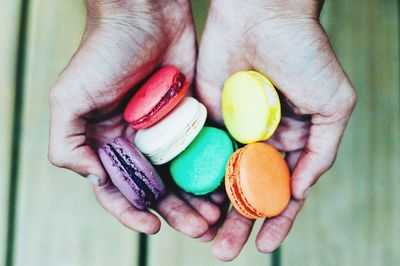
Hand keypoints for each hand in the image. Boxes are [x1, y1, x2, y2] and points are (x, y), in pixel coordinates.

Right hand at [48, 0, 220, 237]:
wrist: (146, 14)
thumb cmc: (102, 52)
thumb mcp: (69, 97)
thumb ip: (67, 142)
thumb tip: (92, 178)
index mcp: (106, 143)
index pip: (118, 189)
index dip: (132, 211)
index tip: (152, 226)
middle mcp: (136, 143)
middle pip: (156, 189)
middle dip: (176, 211)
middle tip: (199, 227)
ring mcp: (165, 132)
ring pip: (182, 177)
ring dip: (196, 199)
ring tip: (215, 215)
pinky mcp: (190, 119)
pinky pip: (202, 152)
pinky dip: (211, 172)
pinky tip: (224, 185)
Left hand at [196, 0, 355, 259]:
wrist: (262, 16)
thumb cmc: (305, 54)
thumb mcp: (333, 104)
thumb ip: (321, 150)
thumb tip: (300, 189)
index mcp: (291, 141)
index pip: (282, 190)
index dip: (276, 220)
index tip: (265, 245)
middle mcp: (260, 141)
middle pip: (248, 191)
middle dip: (239, 222)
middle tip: (226, 250)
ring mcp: (232, 131)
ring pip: (221, 179)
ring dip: (215, 209)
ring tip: (207, 237)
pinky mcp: (206, 118)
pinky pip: (199, 153)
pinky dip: (195, 178)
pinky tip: (190, 201)